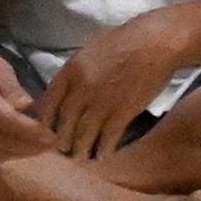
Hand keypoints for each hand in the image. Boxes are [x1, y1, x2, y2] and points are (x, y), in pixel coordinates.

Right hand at [0, 43, 47, 167]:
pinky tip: (14, 151)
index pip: (10, 122)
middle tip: (49, 144)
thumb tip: (26, 106)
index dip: (33, 133)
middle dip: (31, 146)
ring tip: (35, 147)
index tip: (51, 137)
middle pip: (5, 142)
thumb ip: (12, 88)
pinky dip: (2, 157)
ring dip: (19, 153)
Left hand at [38, 13, 197, 157]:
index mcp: (70, 70)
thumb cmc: (124, 41)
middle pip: (64, 122)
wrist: (156, 42)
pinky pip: (108, 136)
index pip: (48, 101)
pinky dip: (104, 149)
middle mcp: (82, 88)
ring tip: (78, 159)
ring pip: (84, 134)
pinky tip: (102, 156)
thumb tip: (66, 93)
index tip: (44, 129)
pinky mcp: (124, 112)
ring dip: (79, 150)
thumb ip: (76, 74)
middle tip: (60, 150)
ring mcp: (102, 102)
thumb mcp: (89, 52)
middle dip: (60, 139)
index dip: (44, 119)